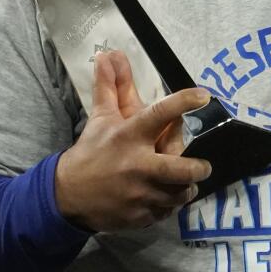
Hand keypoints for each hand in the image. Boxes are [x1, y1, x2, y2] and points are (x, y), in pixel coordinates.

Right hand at [54, 50, 212, 231]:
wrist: (67, 195)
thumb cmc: (91, 151)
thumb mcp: (101, 117)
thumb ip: (110, 86)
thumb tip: (108, 54)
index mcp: (129, 136)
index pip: (160, 113)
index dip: (184, 102)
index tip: (203, 95)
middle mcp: (137, 165)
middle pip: (179, 169)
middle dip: (197, 168)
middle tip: (202, 165)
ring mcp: (138, 194)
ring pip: (177, 193)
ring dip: (185, 188)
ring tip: (185, 183)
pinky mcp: (139, 216)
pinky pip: (166, 211)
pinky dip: (170, 204)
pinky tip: (166, 196)